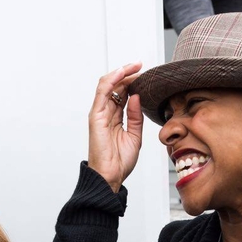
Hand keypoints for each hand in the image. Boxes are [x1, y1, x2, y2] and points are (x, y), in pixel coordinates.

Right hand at [88, 62, 143, 192]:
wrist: (111, 176)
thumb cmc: (120, 161)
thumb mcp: (135, 135)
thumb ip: (136, 116)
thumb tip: (137, 96)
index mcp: (114, 117)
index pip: (122, 93)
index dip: (133, 82)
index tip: (145, 75)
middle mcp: (105, 113)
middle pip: (116, 86)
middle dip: (128, 74)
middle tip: (141, 66)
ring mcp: (99, 113)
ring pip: (108, 84)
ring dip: (121, 73)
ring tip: (134, 66)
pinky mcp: (96, 116)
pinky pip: (102, 92)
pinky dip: (112, 79)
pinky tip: (122, 73)